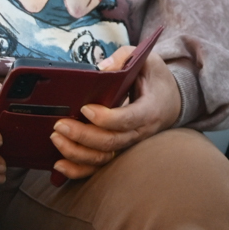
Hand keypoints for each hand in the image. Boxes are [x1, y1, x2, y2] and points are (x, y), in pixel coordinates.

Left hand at [49, 50, 183, 181]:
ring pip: (102, 159)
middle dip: (82, 135)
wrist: (171, 102)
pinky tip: (59, 164)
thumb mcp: (148, 60)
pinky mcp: (119, 153)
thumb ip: (124, 58)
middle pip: (110, 142)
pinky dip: (78, 170)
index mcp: (150, 109)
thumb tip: (100, 69)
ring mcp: (129, 146)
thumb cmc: (156, 79)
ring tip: (57, 138)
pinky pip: (98, 168)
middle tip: (60, 124)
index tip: (85, 108)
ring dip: (76, 152)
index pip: (127, 120)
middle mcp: (140, 133)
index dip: (105, 118)